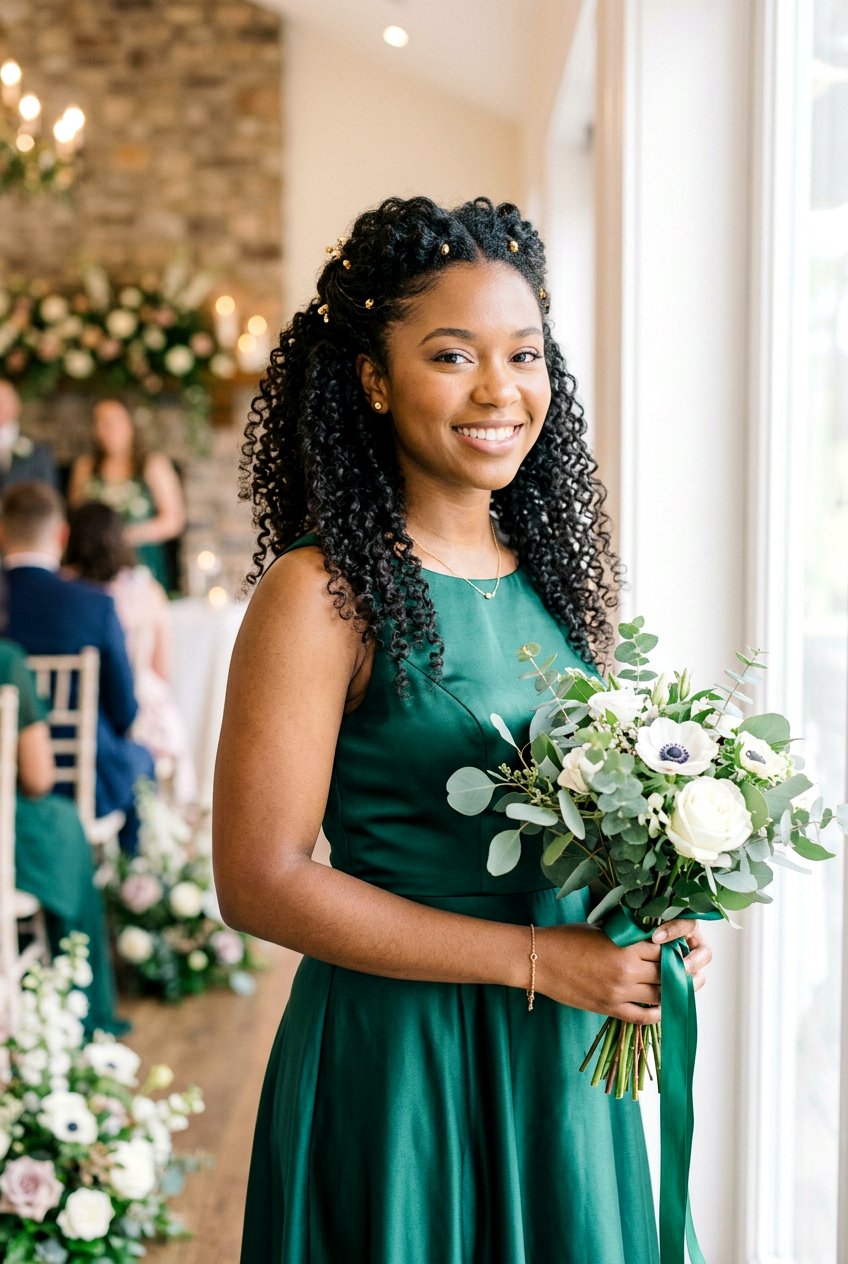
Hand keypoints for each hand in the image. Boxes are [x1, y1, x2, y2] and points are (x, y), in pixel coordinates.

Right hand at [535, 919, 712, 1022]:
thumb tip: (651, 936)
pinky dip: (657, 1014)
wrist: (538, 960)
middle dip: (682, 973)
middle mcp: (626, 970)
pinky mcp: (609, 1008)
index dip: (677, 950)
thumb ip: (627, 934)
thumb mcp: (600, 929)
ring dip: (674, 994)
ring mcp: (618, 992)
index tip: (684, 950)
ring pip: (659, 996)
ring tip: (683, 990)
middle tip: (692, 971)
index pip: (664, 950)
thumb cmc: (566, 938)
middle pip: (667, 974)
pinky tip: (663, 1009)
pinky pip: (642, 1016)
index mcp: (624, 945)